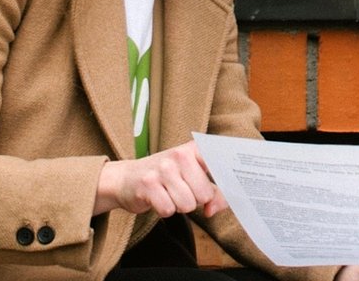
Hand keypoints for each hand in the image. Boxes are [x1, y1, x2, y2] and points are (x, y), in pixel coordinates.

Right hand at [93, 142, 225, 217]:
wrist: (126, 178)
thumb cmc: (166, 177)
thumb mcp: (192, 177)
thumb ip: (213, 193)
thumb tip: (213, 209)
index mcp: (194, 149)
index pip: (221, 167)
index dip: (226, 184)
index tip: (232, 189)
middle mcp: (179, 155)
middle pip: (204, 194)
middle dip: (196, 200)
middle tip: (183, 191)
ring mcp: (162, 169)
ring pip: (187, 204)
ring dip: (179, 206)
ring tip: (169, 194)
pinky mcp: (147, 184)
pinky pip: (168, 210)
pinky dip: (165, 210)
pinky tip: (158, 198)